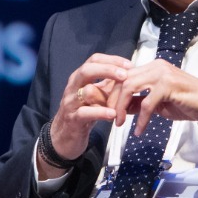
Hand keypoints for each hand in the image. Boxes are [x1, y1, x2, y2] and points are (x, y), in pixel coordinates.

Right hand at [38, 54, 130, 178]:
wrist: (65, 137)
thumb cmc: (84, 112)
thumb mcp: (97, 96)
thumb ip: (110, 85)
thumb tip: (132, 74)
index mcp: (80, 78)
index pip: (94, 60)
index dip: (112, 60)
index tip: (129, 65)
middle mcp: (73, 87)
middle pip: (87, 70)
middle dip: (107, 70)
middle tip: (125, 75)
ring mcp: (71, 103)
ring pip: (86, 91)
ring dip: (106, 95)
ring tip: (122, 98)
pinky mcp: (73, 119)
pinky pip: (85, 113)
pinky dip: (100, 112)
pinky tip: (113, 114)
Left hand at [112, 59, 197, 135]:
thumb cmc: (185, 103)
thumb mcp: (157, 104)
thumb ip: (140, 103)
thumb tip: (121, 109)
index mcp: (152, 67)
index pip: (125, 75)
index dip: (113, 91)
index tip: (108, 108)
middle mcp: (155, 66)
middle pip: (124, 79)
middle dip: (113, 99)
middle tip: (112, 118)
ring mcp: (162, 74)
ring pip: (131, 87)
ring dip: (122, 107)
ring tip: (120, 123)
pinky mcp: (168, 85)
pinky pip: (147, 103)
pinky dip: (141, 119)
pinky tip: (139, 130)